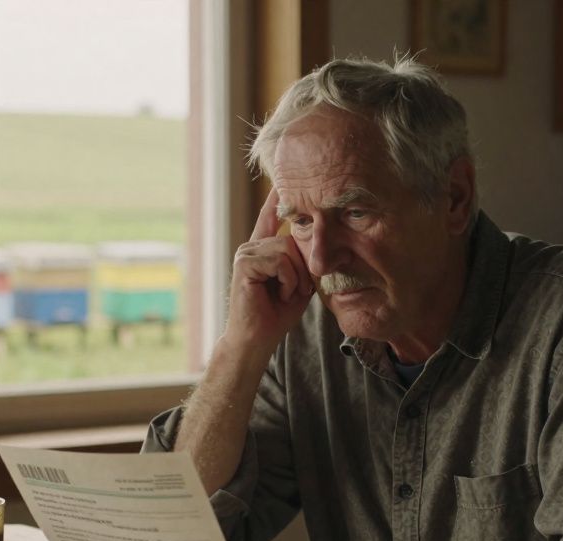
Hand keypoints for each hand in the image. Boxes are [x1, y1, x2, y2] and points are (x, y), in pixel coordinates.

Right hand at [221, 188, 315, 355]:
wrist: (257, 339)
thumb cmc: (277, 314)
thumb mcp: (298, 282)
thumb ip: (303, 260)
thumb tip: (318, 240)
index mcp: (263, 249)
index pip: (271, 217)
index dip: (277, 198)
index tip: (284, 179)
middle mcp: (252, 246)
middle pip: (292, 238)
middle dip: (302, 268)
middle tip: (294, 292)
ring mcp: (246, 252)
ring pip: (287, 249)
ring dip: (296, 277)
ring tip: (286, 294)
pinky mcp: (244, 262)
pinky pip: (281, 260)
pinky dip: (288, 280)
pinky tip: (278, 294)